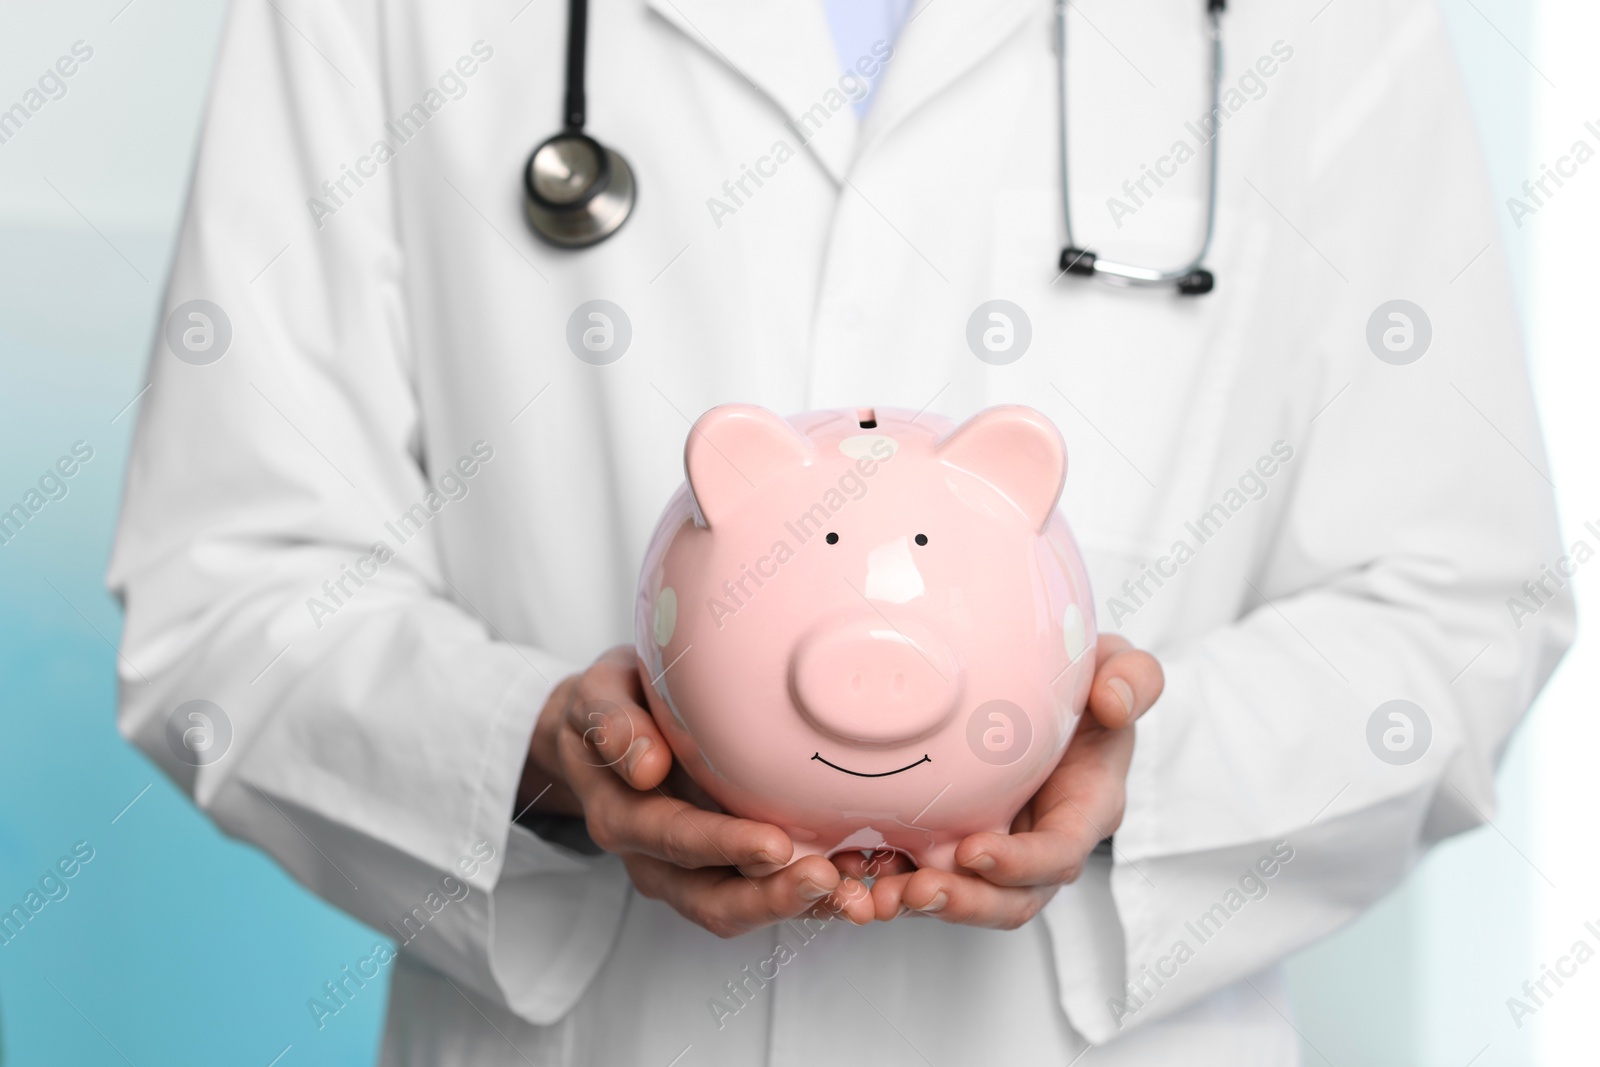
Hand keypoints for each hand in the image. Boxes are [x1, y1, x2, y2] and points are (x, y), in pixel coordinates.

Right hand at [520, 646, 875, 935]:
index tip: (773, 844)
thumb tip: (644, 764)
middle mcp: (658, 861)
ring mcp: (696, 872)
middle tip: (831, 882)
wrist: (604, 730)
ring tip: (859, 895)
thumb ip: (611, 726)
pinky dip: (815, 895)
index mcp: (624, 819)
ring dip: (804, 907)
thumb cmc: (609, 708)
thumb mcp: (598, 698)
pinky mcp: (729, 868)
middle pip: (716, 900)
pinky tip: (863, 882)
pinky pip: (770, 892)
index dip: (724, 847)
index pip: (675, 841)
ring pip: (749, 908)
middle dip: (774, 898)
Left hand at [863, 634, 1161, 927]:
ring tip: (874, 895)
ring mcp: (997, 845)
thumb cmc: (1090, 683)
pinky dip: (889, 877)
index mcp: (1085, 809)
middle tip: (913, 892)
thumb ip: (1133, 680)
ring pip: (964, 897)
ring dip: (919, 901)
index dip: (1019, 863)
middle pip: (1009, 900)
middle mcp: (1040, 841)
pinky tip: (849, 869)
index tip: (974, 851)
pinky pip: (924, 870)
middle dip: (964, 904)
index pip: (1058, 855)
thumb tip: (1114, 702)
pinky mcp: (953, 837)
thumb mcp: (1120, 669)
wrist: (1053, 693)